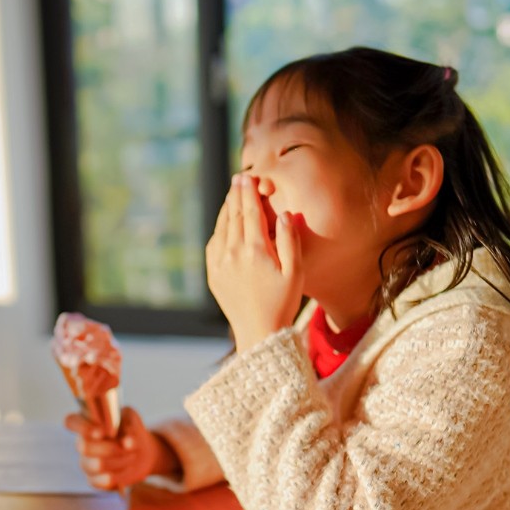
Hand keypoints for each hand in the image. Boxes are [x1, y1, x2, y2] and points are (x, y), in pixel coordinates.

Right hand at [64, 407, 177, 489]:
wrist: (142, 452)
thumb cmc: (132, 430)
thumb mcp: (132, 419)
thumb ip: (129, 424)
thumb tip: (126, 442)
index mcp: (87, 422)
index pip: (71, 421)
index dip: (83, 427)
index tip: (102, 432)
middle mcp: (82, 442)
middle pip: (83, 446)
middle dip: (109, 448)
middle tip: (129, 447)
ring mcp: (86, 462)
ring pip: (96, 465)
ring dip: (119, 461)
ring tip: (133, 456)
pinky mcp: (93, 479)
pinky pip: (101, 481)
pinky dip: (117, 477)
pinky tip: (127, 470)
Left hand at [205, 173, 303, 351]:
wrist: (258, 332)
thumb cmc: (282, 303)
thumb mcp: (295, 272)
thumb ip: (290, 240)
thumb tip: (284, 213)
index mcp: (255, 250)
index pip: (250, 213)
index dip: (248, 193)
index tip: (247, 177)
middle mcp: (233, 254)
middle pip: (234, 216)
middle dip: (236, 195)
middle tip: (238, 178)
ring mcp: (220, 264)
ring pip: (221, 228)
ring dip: (226, 210)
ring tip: (232, 195)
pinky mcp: (213, 274)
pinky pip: (213, 244)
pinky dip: (219, 229)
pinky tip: (224, 224)